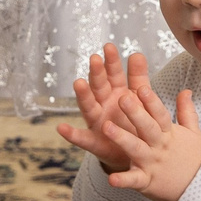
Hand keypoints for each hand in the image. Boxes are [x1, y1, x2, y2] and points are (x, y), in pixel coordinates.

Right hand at [55, 44, 140, 171]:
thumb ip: (137, 77)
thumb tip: (136, 53)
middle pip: (99, 86)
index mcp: (116, 92)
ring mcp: (97, 122)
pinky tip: (61, 128)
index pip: (113, 74)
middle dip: (97, 73)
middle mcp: (103, 104)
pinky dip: (71, 134)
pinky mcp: (94, 143)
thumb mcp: (139, 97)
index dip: (112, 62)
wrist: (137, 152)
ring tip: (78, 83)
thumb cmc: (135, 120)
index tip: (109, 47)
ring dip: (83, 95)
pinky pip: (82, 139)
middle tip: (95, 58)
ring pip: (89, 106)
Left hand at [86, 72, 200, 200]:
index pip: (160, 114)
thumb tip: (186, 90)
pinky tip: (112, 179)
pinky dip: (123, 180)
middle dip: (135, 113)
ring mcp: (152, 163)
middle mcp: (159, 146)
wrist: (199, 189)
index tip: (141, 88)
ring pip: (135, 148)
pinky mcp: (146, 181)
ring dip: (121, 138)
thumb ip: (186, 111)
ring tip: (106, 127)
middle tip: (122, 98)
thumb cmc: (193, 159)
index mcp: (169, 133)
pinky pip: (134, 180)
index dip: (151, 101)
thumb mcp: (193, 133)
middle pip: (147, 127)